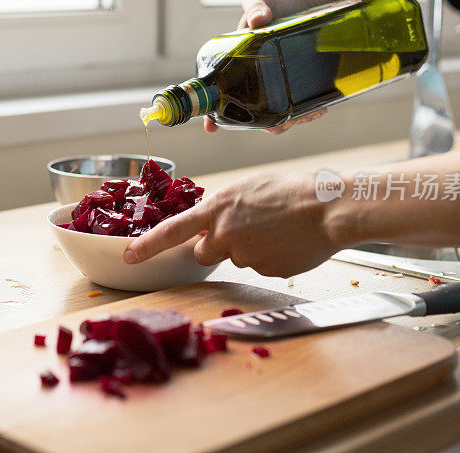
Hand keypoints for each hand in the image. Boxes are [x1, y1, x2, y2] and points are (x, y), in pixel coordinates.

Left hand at [123, 172, 344, 277]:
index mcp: (217, 207)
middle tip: (246, 233)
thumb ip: (226, 209)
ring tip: (278, 231)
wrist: (329, 207)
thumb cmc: (293, 190)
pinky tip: (289, 243)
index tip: (130, 257)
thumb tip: (219, 224)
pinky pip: (260, 269)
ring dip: (250, 251)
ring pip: (237, 260)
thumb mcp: (249, 189)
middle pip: (204, 254)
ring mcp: (244, 255)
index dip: (148, 246)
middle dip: (217, 248)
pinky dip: (271, 259)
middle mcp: (224, 233)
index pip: (172, 231)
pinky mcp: (264, 271)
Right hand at [204, 0, 324, 134]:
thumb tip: (258, 19)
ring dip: (292, 122)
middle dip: (269, 124)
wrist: (300, 3)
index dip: (215, 116)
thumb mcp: (259, 0)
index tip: (212, 128)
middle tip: (288, 121)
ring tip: (312, 114)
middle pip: (254, 116)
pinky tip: (321, 109)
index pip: (221, 97)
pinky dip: (306, 113)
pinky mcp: (292, 86)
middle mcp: (251, 84)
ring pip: (277, 117)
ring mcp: (272, 88)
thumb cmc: (272, 4)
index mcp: (234, 69)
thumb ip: (256, 6)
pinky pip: (295, 108)